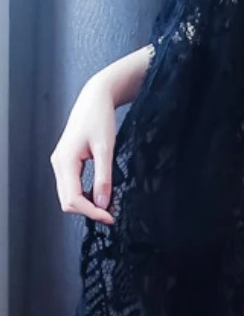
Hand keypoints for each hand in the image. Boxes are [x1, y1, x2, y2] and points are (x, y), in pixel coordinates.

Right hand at [50, 75, 117, 225]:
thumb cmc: (100, 118)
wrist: (95, 98)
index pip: (72, 199)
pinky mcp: (67, 161)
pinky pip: (72, 185)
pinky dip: (85, 194)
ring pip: (69, 195)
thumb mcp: (106, 148)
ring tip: (109, 205)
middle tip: (112, 214)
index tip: (110, 217)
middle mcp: (58, 164)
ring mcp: (61, 163)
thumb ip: (104, 177)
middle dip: (88, 211)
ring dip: (87, 204)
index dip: (91, 212)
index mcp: (65, 161)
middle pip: (67, 201)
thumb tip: (103, 204)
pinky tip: (101, 193)